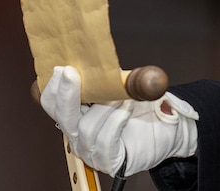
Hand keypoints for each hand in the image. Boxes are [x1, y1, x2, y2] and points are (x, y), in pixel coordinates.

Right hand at [40, 65, 198, 175]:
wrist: (167, 128)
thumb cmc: (142, 107)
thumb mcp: (123, 85)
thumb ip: (111, 75)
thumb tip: (102, 59)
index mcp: (76, 112)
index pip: (51, 102)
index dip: (52, 86)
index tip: (61, 68)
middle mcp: (78, 133)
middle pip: (61, 115)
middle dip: (66, 94)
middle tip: (72, 73)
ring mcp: (90, 149)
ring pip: (86, 126)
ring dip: (104, 106)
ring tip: (121, 94)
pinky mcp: (108, 160)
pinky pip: (105, 139)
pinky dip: (116, 119)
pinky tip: (127, 107)